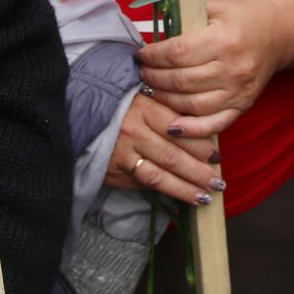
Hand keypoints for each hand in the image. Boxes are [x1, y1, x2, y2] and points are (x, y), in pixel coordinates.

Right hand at [102, 93, 221, 205]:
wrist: (75, 116)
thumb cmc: (115, 104)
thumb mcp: (139, 96)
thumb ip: (164, 110)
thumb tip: (198, 129)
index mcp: (143, 108)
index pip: (178, 130)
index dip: (200, 145)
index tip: (217, 156)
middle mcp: (133, 132)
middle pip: (173, 156)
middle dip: (199, 172)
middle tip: (218, 182)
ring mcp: (123, 154)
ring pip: (160, 176)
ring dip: (185, 189)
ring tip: (205, 197)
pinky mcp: (114, 171)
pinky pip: (143, 184)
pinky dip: (164, 192)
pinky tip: (181, 196)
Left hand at [136, 0, 283, 139]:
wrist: (279, 33)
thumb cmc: (243, 17)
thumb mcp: (215, 7)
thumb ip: (185, 18)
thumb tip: (150, 33)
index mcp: (225, 39)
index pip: (178, 53)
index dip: (153, 56)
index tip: (141, 55)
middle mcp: (233, 68)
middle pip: (182, 80)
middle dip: (154, 78)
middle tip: (142, 73)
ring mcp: (239, 90)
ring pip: (192, 104)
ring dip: (166, 100)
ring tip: (152, 90)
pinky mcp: (244, 105)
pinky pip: (214, 124)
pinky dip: (192, 129)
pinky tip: (172, 126)